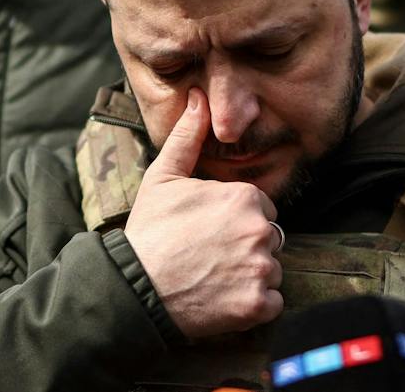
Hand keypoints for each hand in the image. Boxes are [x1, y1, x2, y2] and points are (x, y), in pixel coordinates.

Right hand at [125, 88, 283, 338]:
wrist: (133, 289)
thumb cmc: (148, 232)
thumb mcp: (164, 178)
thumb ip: (188, 137)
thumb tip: (199, 98)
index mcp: (246, 197)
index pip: (261, 209)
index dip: (236, 221)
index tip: (211, 233)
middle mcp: (260, 230)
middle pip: (269, 239)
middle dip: (247, 247)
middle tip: (211, 257)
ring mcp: (261, 268)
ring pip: (272, 270)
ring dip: (251, 277)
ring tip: (215, 279)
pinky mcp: (257, 305)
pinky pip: (272, 303)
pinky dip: (254, 306)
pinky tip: (225, 300)